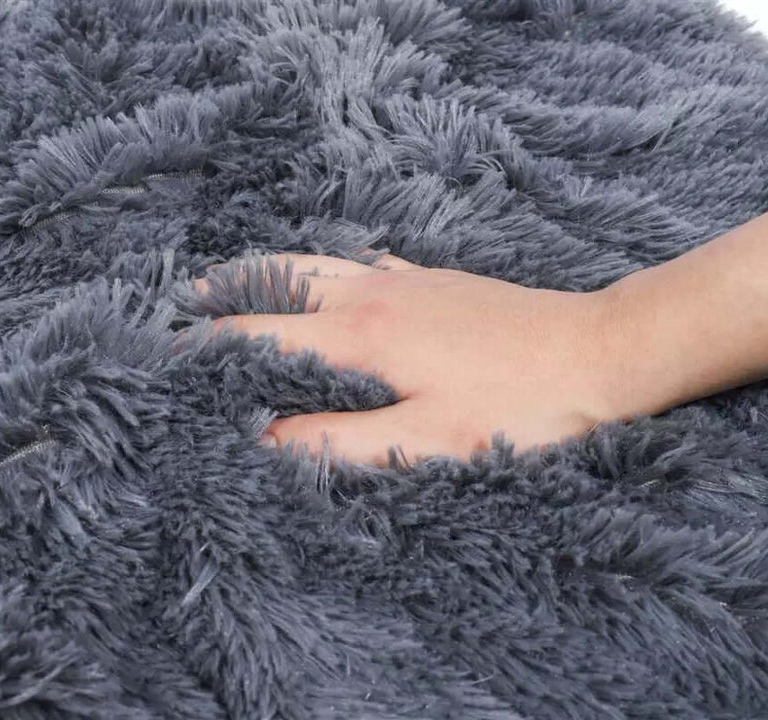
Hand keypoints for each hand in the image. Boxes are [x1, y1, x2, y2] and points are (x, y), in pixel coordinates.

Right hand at [189, 252, 615, 466]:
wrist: (598, 351)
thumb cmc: (519, 406)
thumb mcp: (429, 441)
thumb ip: (341, 441)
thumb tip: (267, 440)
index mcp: (360, 335)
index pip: (259, 333)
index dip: (207, 347)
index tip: (169, 359)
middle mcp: (372, 293)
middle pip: (279, 279)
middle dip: (226, 291)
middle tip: (185, 302)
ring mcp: (406, 280)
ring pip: (317, 263)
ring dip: (269, 272)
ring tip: (236, 281)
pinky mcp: (436, 280)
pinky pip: (362, 263)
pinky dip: (326, 268)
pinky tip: (332, 279)